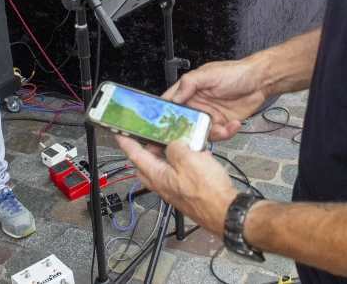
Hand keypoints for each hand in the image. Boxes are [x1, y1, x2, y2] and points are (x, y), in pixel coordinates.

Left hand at [116, 136, 236, 235]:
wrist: (226, 212)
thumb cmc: (208, 191)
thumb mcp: (188, 159)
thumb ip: (175, 148)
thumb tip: (172, 145)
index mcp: (158, 177)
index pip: (136, 156)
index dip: (127, 142)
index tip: (119, 134)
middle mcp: (164, 186)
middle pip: (147, 165)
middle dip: (147, 151)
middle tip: (153, 138)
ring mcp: (176, 190)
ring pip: (165, 169)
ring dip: (168, 155)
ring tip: (180, 143)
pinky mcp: (189, 192)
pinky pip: (180, 174)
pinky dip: (184, 163)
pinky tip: (197, 157)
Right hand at [163, 59, 267, 142]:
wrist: (259, 81)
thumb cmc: (235, 73)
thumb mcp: (210, 74)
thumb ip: (190, 83)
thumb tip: (174, 96)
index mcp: (189, 91)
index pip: (169, 105)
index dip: (161, 117)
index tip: (156, 129)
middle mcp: (196, 106)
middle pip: (182, 124)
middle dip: (182, 135)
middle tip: (185, 141)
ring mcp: (209, 117)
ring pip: (200, 134)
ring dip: (209, 135)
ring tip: (221, 129)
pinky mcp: (222, 125)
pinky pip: (218, 136)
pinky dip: (226, 133)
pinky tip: (233, 124)